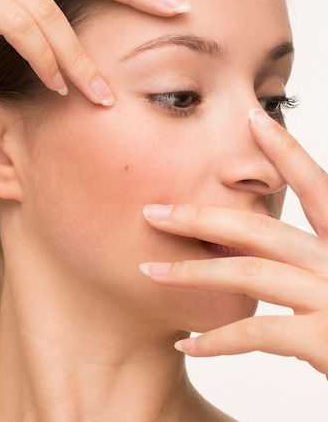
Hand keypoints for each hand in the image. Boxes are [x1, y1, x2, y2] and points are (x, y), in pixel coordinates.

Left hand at [140, 108, 327, 376]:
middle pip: (260, 228)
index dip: (285, 151)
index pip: (316, 186)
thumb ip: (314, 258)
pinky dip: (216, 340)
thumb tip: (275, 253)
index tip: (254, 116)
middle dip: (201, 217)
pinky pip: (256, 333)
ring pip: (247, 272)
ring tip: (149, 271)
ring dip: (191, 272)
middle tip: (153, 211)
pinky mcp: (323, 339)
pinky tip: (184, 344)